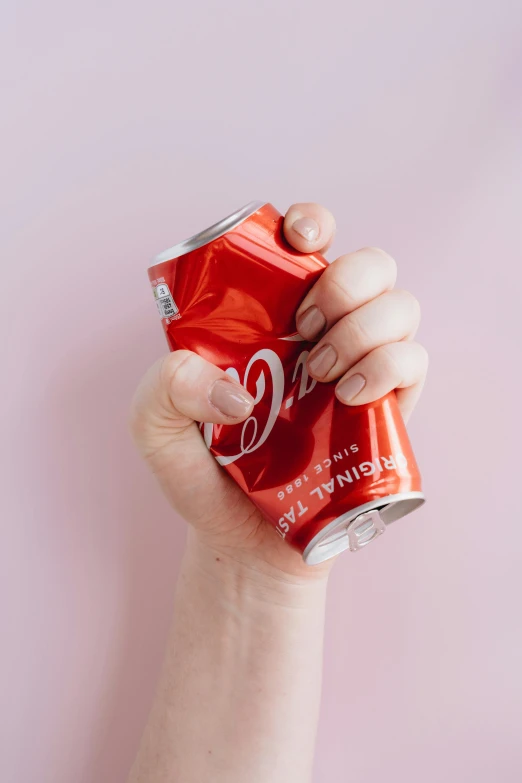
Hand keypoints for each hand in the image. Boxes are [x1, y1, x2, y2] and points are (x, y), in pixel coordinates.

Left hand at [130, 203, 427, 582]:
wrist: (243, 539)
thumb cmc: (202, 473)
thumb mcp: (155, 426)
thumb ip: (165, 386)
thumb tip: (234, 386)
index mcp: (271, 314)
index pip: (306, 242)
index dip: (311, 222)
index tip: (300, 239)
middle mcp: (324, 330)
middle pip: (370, 264)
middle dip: (343, 282)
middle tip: (301, 329)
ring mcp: (361, 365)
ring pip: (400, 305)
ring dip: (362, 329)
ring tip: (319, 375)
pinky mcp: (389, 405)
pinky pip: (415, 359)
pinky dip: (388, 366)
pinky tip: (347, 396)